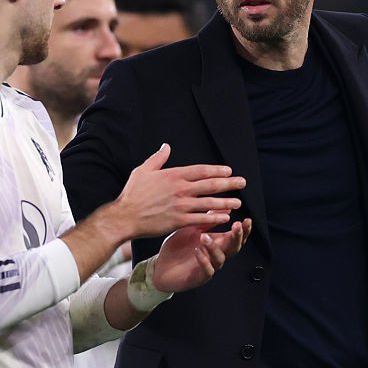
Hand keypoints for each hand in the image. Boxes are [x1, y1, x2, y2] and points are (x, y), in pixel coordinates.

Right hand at [114, 143, 245, 238]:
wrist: (125, 216)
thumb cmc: (133, 194)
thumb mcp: (143, 170)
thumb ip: (158, 158)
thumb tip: (166, 146)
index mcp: (173, 176)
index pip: (201, 171)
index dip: (216, 170)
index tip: (228, 170)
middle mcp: (180, 189)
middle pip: (210, 185)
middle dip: (228, 183)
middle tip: (242, 183)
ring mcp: (181, 206)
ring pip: (209, 203)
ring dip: (225, 202)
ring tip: (237, 202)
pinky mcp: (179, 221)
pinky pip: (201, 219)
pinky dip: (214, 218)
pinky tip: (225, 217)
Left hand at [149, 218, 251, 294]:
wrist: (161, 268)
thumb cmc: (178, 248)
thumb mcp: (193, 229)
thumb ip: (209, 219)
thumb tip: (226, 207)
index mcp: (217, 244)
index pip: (235, 237)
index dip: (243, 230)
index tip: (247, 220)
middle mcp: (216, 256)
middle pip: (233, 248)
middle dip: (236, 237)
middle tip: (236, 226)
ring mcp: (209, 267)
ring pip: (219, 259)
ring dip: (214, 247)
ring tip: (205, 237)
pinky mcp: (199, 278)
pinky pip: (206, 270)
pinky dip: (203, 260)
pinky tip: (198, 251)